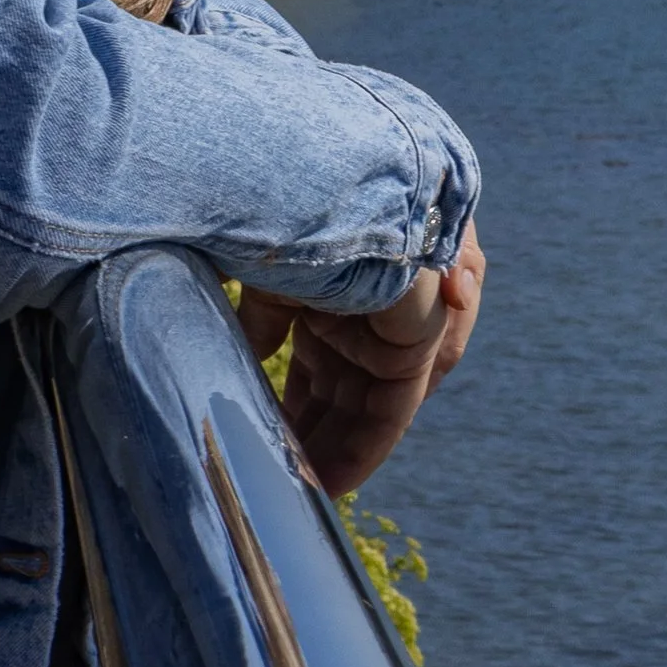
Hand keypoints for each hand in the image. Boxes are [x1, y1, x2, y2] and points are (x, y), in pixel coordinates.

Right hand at [238, 221, 483, 497]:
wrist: (328, 173)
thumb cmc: (292, 208)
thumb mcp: (271, 275)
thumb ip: (263, 320)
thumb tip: (243, 355)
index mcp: (343, 287)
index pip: (323, 360)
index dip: (297, 402)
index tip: (268, 437)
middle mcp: (376, 308)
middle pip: (347, 391)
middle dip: (315, 437)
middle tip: (281, 482)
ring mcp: (401, 324)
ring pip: (371, 406)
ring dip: (336, 451)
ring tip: (300, 494)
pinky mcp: (423, 339)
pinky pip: (395, 410)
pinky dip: (364, 448)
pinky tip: (329, 481)